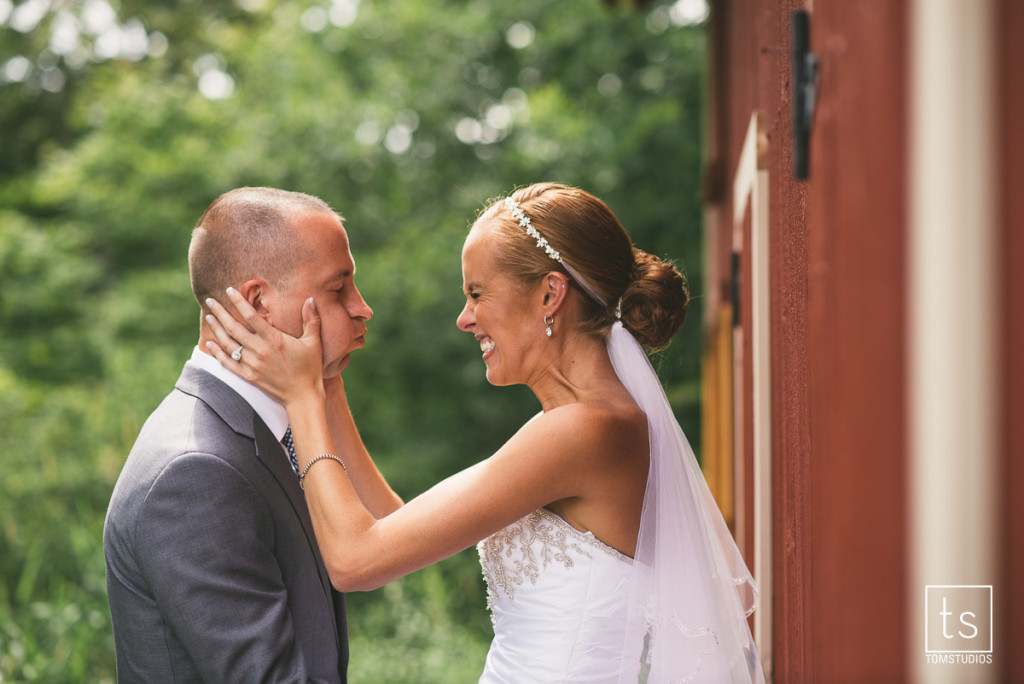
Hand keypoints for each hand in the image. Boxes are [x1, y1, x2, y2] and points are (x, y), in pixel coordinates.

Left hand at [205, 287, 325, 406]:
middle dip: (220, 312)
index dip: (239, 302)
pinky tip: (210, 344)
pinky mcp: (248, 376)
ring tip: (209, 317)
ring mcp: (252, 364)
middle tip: (210, 301)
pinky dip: (217, 353)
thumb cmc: (310, 368)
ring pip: (228, 344)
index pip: (251, 316)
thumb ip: (311, 320)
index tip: (229, 290)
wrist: (303, 397)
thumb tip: (310, 299)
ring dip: (216, 329)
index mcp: (275, 340)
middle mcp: (260, 351)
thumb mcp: (313, 343)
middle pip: (234, 328)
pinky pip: (228, 363)